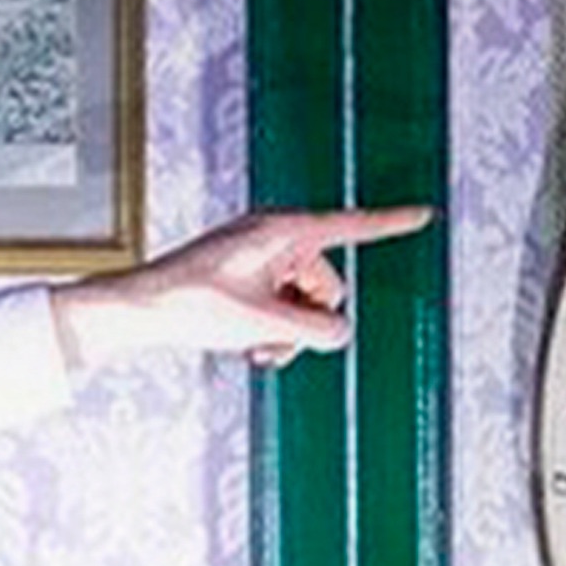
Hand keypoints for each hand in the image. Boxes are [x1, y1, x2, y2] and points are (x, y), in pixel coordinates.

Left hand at [50, 206, 434, 373]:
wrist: (139, 310)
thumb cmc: (193, 305)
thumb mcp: (265, 324)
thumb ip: (317, 331)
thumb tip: (341, 334)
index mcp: (284, 231)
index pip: (351, 226)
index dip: (391, 224)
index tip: (426, 214)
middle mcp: (276, 237)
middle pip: (327, 285)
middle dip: (308, 321)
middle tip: (273, 345)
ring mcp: (261, 257)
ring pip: (304, 303)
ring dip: (287, 332)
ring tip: (255, 351)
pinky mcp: (248, 277)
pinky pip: (280, 305)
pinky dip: (271, 328)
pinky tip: (247, 347)